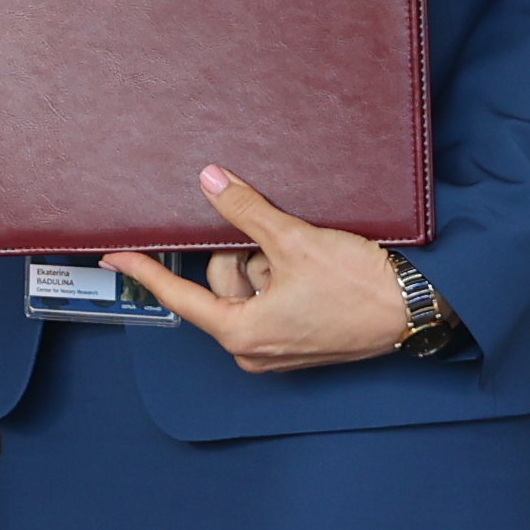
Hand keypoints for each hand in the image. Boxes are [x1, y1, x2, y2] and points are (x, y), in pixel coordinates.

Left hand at [104, 166, 416, 373]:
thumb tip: (210, 181)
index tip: (115, 258)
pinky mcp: (298, 340)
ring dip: (270, 263)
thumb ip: (246, 211)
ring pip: (249, 287)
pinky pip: (271, 298)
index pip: (180, 295)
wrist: (415, 307)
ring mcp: (277, 348)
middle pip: (222, 283)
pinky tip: (313, 267)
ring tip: (307, 258)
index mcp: (242, 332)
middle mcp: (254, 348)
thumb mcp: (294, 240)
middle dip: (245, 254)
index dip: (145, 272)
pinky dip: (283, 275)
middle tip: (280, 243)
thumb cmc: (360, 285)